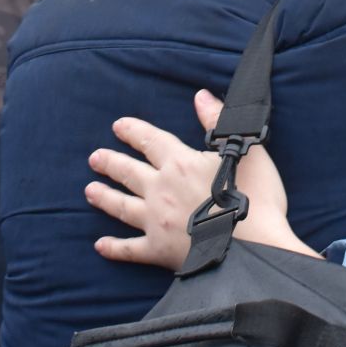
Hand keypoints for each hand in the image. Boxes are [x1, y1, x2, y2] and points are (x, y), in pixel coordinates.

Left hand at [84, 89, 315, 267]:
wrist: (254, 247)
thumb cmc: (255, 198)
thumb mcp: (245, 151)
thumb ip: (219, 121)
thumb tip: (201, 96)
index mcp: (179, 163)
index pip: (150, 140)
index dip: (134, 131)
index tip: (118, 126)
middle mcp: (160, 189)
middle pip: (128, 172)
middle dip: (110, 163)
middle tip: (94, 158)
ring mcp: (156, 221)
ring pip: (122, 206)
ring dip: (105, 196)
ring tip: (90, 190)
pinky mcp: (158, 250)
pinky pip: (130, 248)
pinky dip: (114, 247)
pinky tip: (100, 245)